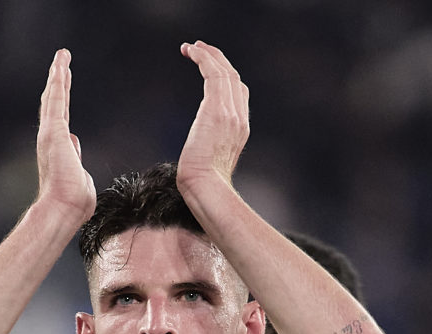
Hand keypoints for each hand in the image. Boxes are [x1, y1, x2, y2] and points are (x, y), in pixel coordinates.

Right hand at [36, 49, 96, 220]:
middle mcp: (51, 139)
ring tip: (61, 56)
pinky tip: (61, 65)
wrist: (63, 208)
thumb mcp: (80, 176)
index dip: (62, 101)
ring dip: (58, 76)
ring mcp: (50, 134)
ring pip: (54, 98)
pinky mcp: (53, 131)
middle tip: (60, 63)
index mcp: (58, 149)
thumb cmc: (74, 202)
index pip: (61, 119)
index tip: (64, 86)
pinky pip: (56, 100)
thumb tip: (74, 144)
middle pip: (54, 104)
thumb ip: (76, 158)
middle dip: (57, 82)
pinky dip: (58, 81)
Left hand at [176, 41, 249, 191]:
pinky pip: (213, 73)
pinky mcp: (217, 109)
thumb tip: (197, 151)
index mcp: (240, 130)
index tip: (210, 68)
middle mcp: (240, 118)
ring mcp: (231, 113)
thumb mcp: (209, 163)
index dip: (226, 77)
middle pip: (234, 79)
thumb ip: (208, 149)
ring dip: (208, 55)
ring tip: (192, 46)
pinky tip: (191, 51)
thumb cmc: (202, 184)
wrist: (206, 188)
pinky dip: (203, 58)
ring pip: (224, 72)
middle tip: (200, 49)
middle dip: (218, 60)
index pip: (239, 94)